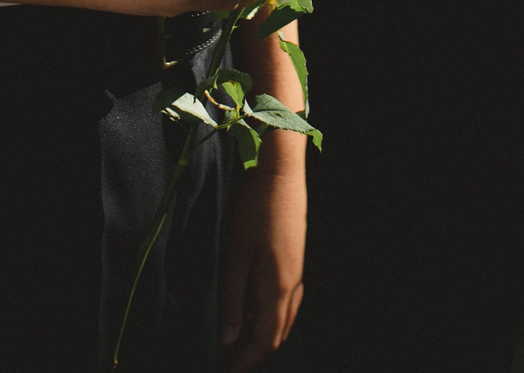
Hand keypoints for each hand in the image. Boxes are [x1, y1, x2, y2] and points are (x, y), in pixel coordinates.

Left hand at [220, 140, 305, 367]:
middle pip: (278, 333)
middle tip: (229, 361)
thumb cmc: (256, 210)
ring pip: (283, 316)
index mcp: (279, 288)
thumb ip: (233, 300)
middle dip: (255, 351)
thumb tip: (229, 339)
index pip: (266, 340)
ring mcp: (296, 270)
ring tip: (236, 338)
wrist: (281, 172)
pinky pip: (284, 298)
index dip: (247, 362)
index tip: (227, 372)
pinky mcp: (293, 258)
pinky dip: (267, 311)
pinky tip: (249, 304)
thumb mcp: (236, 255)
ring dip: (262, 332)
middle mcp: (293, 284)